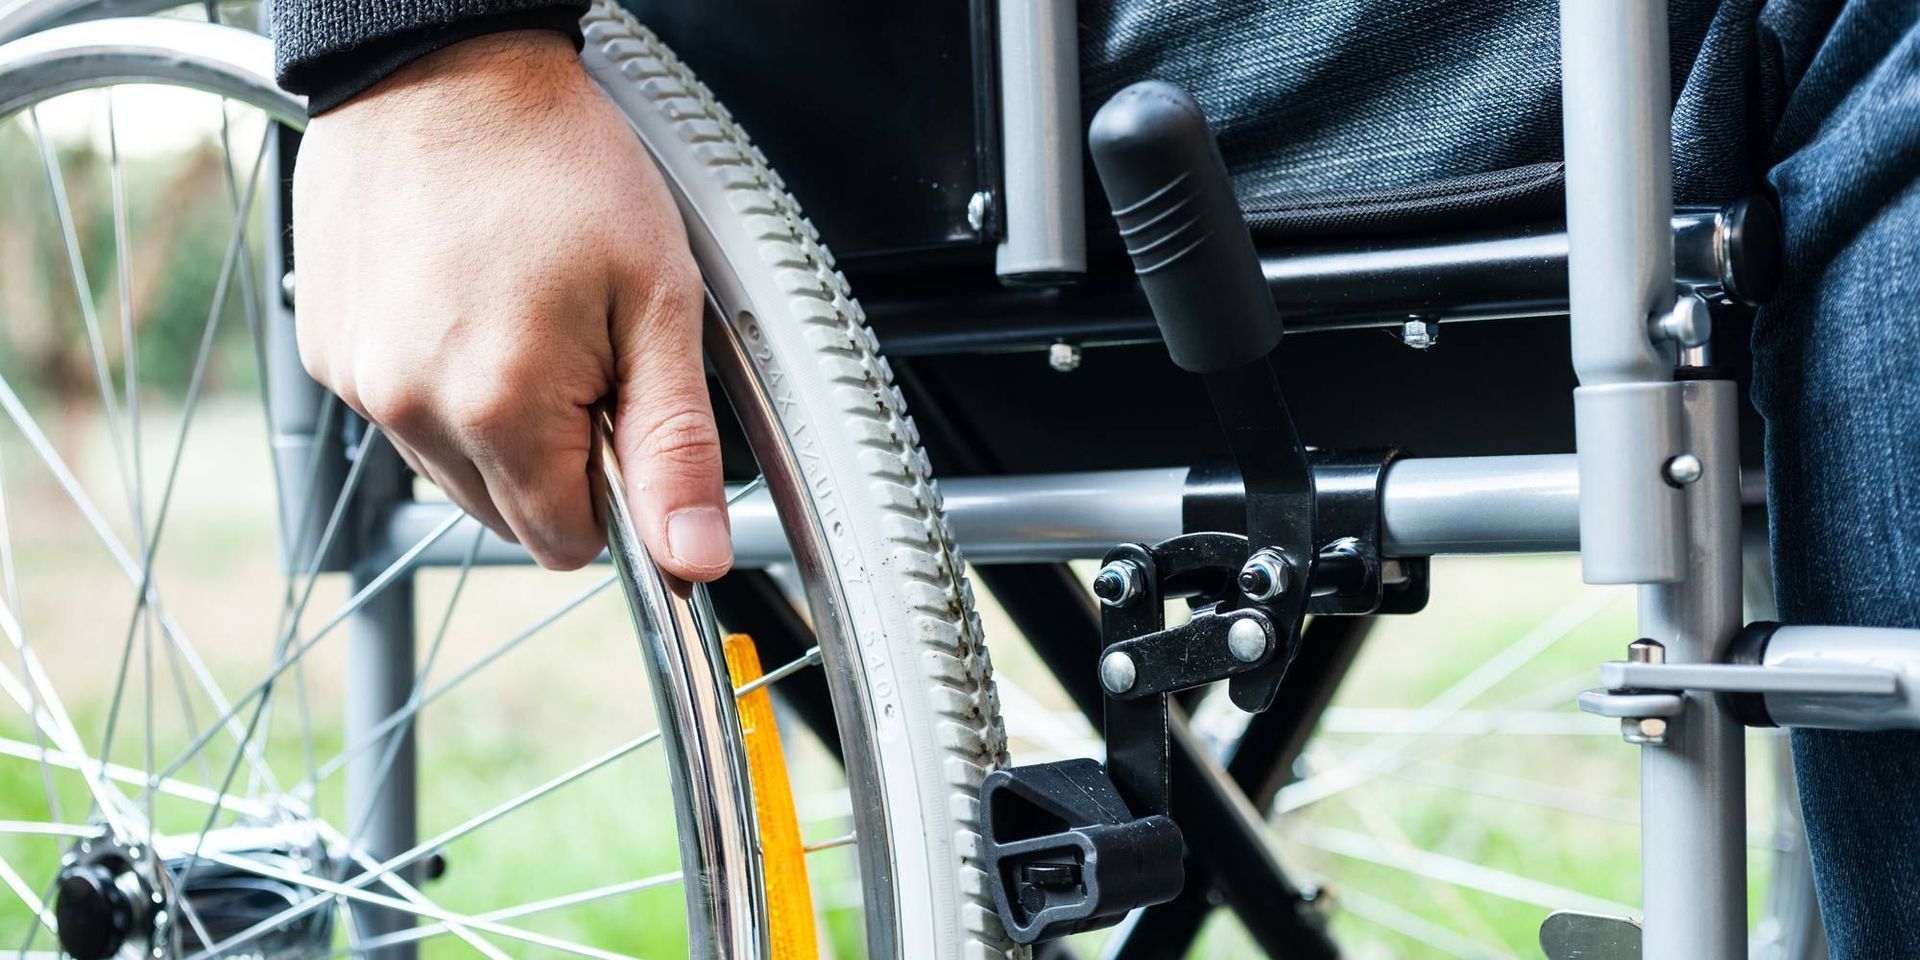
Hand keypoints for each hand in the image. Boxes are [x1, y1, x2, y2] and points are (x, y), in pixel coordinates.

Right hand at [292, 30, 731, 579]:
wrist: (448, 66)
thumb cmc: (560, 164)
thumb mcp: (657, 302)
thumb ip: (673, 444)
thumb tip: (693, 558)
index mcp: (499, 407)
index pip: (565, 543)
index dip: (612, 495)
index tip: (622, 420)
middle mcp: (410, 407)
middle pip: (507, 513)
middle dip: (556, 456)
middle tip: (578, 350)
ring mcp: (359, 381)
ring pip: (453, 469)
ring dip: (497, 422)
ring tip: (521, 315)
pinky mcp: (327, 352)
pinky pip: (403, 415)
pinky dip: (442, 382)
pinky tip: (464, 303)